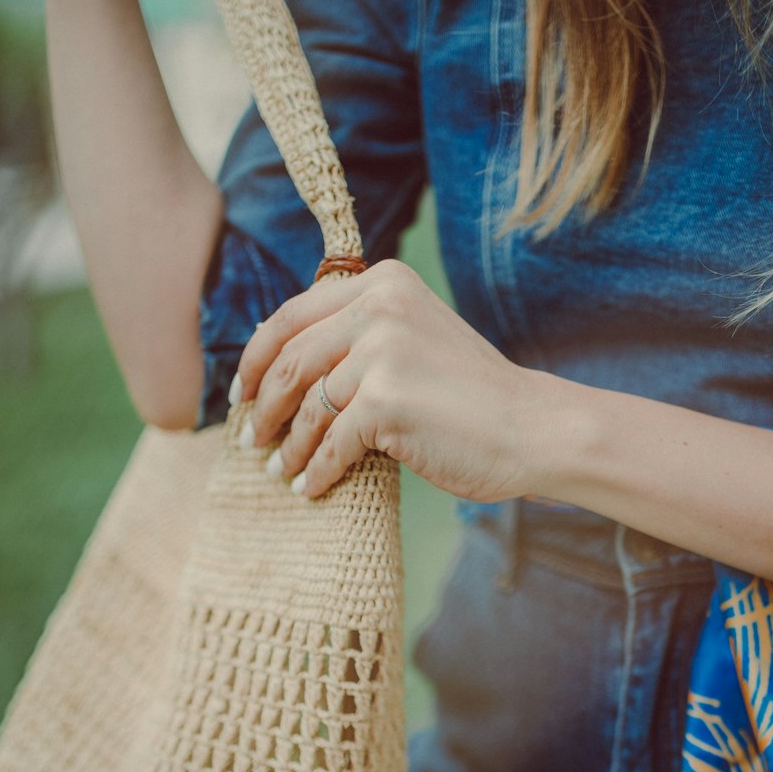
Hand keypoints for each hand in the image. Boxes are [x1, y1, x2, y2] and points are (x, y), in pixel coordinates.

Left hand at [233, 259, 553, 501]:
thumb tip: (279, 357)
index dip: (257, 356)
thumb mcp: (416, 336)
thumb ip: (360, 333)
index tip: (242, 390)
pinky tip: (310, 487)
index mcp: (383, 283)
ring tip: (279, 469)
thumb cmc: (473, 395)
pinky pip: (331, 445)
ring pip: (308, 408)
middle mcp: (379, 308)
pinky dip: (316, 471)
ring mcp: (382, 353)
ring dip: (288, 446)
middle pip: (291, 361)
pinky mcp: (386, 401)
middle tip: (250, 437)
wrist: (531, 428)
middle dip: (263, 405)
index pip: (292, 314)